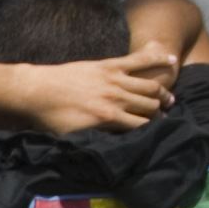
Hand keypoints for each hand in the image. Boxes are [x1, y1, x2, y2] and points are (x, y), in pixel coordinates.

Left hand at [16, 43, 176, 133]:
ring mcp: (114, 79)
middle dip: (160, 113)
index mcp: (108, 119)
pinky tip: (172, 60)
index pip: (142, 126)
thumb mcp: (74, 137)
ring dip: (163, 93)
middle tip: (165, 116)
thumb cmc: (51, 118)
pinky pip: (138, 61)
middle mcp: (116, 98)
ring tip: (169, 99)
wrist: (36, 90)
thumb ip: (96, 139)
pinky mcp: (109, 65)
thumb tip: (112, 148)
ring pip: (149, 86)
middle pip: (150, 106)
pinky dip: (157, 59)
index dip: (154, 130)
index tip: (159, 133)